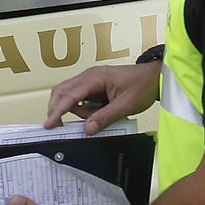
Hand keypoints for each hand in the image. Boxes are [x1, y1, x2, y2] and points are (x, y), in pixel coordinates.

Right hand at [45, 61, 161, 133]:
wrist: (155, 77)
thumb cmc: (142, 86)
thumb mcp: (125, 105)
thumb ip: (105, 117)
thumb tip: (87, 129)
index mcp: (95, 77)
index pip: (70, 95)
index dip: (57, 110)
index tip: (49, 123)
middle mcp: (89, 76)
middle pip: (62, 91)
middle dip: (59, 109)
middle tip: (58, 126)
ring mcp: (91, 80)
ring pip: (70, 95)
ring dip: (78, 110)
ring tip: (99, 116)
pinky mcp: (94, 85)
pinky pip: (81, 98)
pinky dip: (84, 108)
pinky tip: (99, 112)